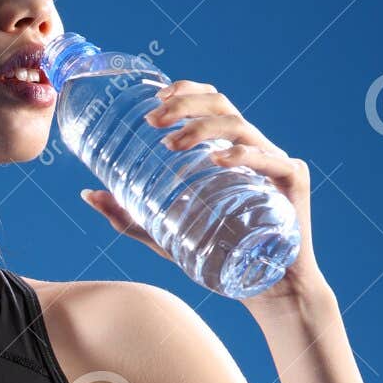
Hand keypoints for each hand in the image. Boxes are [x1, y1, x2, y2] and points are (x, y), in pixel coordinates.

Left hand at [81, 77, 325, 300]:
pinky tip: (220, 159)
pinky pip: (271, 160)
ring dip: (203, 128)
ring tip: (172, 143)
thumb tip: (89, 194)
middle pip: (223, 106)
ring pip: (241, 127)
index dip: (186, 91)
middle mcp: (253, 149)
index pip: (211, 103)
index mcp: (229, 150)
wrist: (266, 290)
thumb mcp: (165, 233)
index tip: (155, 98)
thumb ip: (128, 216)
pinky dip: (245, 156)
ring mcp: (275, 162)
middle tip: (154, 120)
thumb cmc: (219, 257)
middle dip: (186, 104)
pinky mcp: (293, 182)